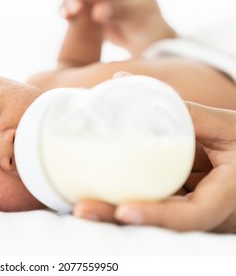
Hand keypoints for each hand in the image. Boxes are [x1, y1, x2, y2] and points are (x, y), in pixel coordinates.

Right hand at [60, 0, 175, 54]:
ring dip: (68, 2)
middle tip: (75, 8)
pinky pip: (72, 8)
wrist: (142, 38)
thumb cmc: (145, 22)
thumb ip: (118, 10)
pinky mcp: (86, 11)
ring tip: (69, 14)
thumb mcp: (135, 14)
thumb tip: (98, 12)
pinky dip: (66, 11)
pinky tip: (66, 16)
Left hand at [74, 102, 235, 232]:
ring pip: (151, 216)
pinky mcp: (177, 202)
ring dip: (114, 212)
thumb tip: (122, 80)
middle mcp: (206, 213)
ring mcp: (189, 210)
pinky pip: (151, 202)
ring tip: (82, 206)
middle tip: (83, 209)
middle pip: (159, 223)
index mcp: (225, 196)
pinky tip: (96, 193)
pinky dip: (124, 197)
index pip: (192, 216)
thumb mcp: (224, 126)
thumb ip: (181, 109)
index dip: (158, 217)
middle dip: (119, 218)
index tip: (124, 211)